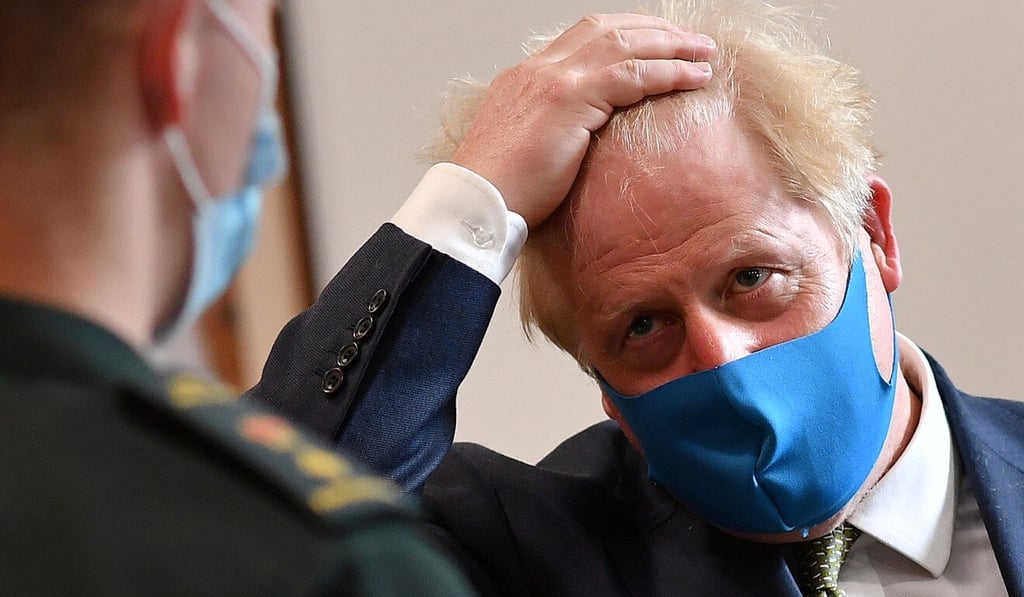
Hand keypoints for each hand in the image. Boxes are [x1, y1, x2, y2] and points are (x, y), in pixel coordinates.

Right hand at [451, 14, 715, 229]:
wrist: (475, 201)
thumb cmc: (499, 190)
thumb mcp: (525, 148)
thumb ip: (551, 131)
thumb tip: (578, 142)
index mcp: (526, 77)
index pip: (583, 36)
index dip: (625, 33)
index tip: (656, 42)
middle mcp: (539, 69)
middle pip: (608, 28)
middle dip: (655, 31)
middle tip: (691, 41)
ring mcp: (554, 80)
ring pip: (625, 45)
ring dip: (672, 47)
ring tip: (704, 54)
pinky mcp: (569, 99)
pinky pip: (632, 76)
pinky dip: (668, 73)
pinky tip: (694, 78)